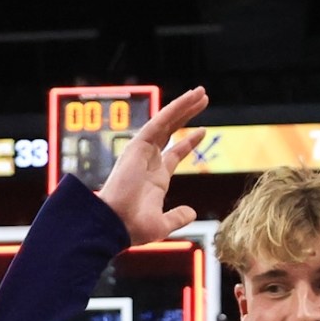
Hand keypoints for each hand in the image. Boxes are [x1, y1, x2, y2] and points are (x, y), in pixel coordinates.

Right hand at [97, 86, 209, 245]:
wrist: (116, 224)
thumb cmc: (132, 228)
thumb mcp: (163, 224)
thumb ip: (178, 217)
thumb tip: (192, 213)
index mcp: (154, 178)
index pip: (174, 153)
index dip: (188, 142)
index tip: (202, 131)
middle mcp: (148, 161)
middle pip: (172, 131)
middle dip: (188, 115)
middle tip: (203, 100)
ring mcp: (142, 151)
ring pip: (167, 121)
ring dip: (184, 105)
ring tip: (201, 93)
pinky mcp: (138, 144)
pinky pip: (159, 121)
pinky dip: (174, 109)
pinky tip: (188, 99)